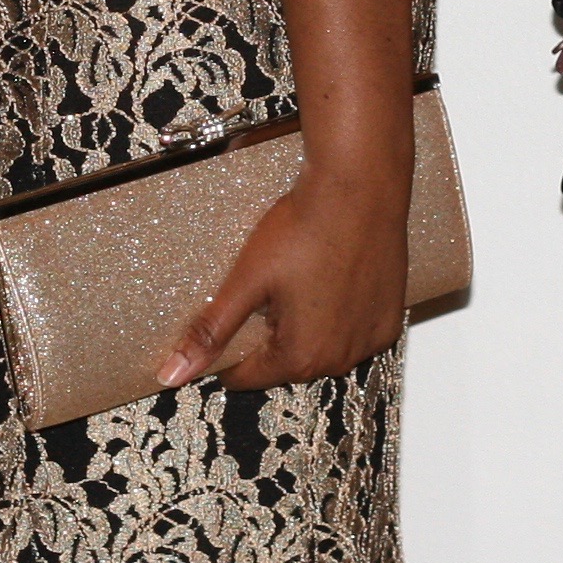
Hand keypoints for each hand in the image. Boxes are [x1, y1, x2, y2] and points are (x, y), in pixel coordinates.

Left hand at [154, 169, 407, 392]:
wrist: (359, 186)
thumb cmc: (304, 228)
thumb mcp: (246, 280)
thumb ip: (211, 332)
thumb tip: (173, 374)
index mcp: (300, 358)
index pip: (246, 376)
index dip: (230, 345)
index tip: (233, 309)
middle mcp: (340, 360)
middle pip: (286, 362)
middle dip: (270, 333)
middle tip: (267, 285)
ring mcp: (369, 339)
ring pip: (321, 347)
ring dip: (307, 325)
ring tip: (300, 278)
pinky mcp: (389, 317)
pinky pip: (354, 330)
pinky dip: (340, 314)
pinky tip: (332, 278)